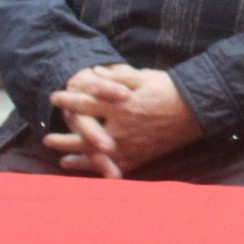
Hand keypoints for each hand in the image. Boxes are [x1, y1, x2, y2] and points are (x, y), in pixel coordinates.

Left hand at [46, 65, 200, 176]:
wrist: (196, 109)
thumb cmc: (169, 89)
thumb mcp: (143, 76)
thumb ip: (117, 76)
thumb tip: (95, 72)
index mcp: (121, 105)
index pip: (87, 103)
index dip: (69, 100)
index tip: (54, 98)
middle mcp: (122, 127)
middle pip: (85, 134)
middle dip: (64, 137)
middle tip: (47, 139)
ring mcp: (130, 144)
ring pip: (96, 154)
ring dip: (77, 156)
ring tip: (61, 158)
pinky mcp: (140, 155)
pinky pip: (116, 166)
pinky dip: (100, 169)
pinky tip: (90, 170)